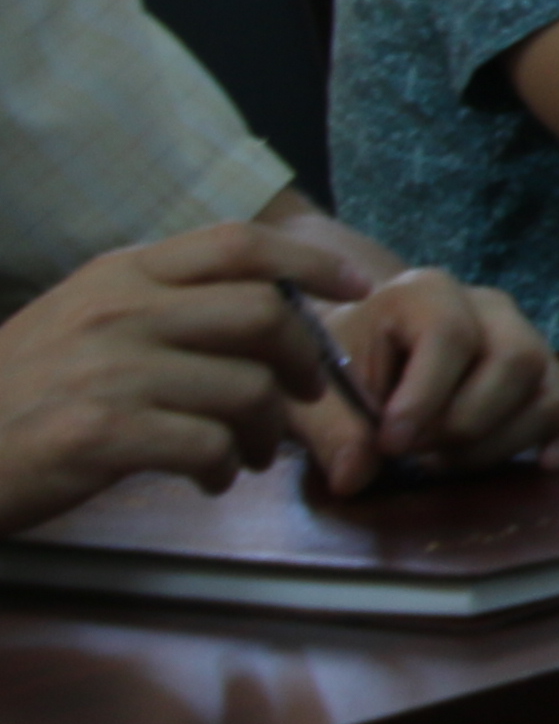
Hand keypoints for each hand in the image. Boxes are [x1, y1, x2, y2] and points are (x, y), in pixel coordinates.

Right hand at [0, 222, 360, 535]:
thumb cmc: (15, 394)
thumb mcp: (78, 319)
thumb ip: (158, 303)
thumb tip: (261, 307)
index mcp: (118, 274)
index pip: (239, 244)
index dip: (311, 261)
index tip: (360, 284)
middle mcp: (119, 310)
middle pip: (263, 314)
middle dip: (302, 359)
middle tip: (301, 396)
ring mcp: (109, 370)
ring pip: (246, 387)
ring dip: (265, 430)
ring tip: (246, 455)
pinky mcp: (100, 434)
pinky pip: (208, 445)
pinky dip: (224, 469)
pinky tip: (208, 480)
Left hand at [307, 266, 558, 491]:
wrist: (350, 358)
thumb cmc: (329, 369)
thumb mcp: (309, 394)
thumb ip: (330, 431)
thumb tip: (357, 475)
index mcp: (426, 293)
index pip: (450, 333)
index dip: (425, 395)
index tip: (391, 444)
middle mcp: (490, 310)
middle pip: (517, 359)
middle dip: (467, 422)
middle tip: (418, 455)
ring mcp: (529, 343)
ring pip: (549, 391)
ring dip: (500, 444)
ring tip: (445, 464)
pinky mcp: (553, 380)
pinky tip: (551, 463)